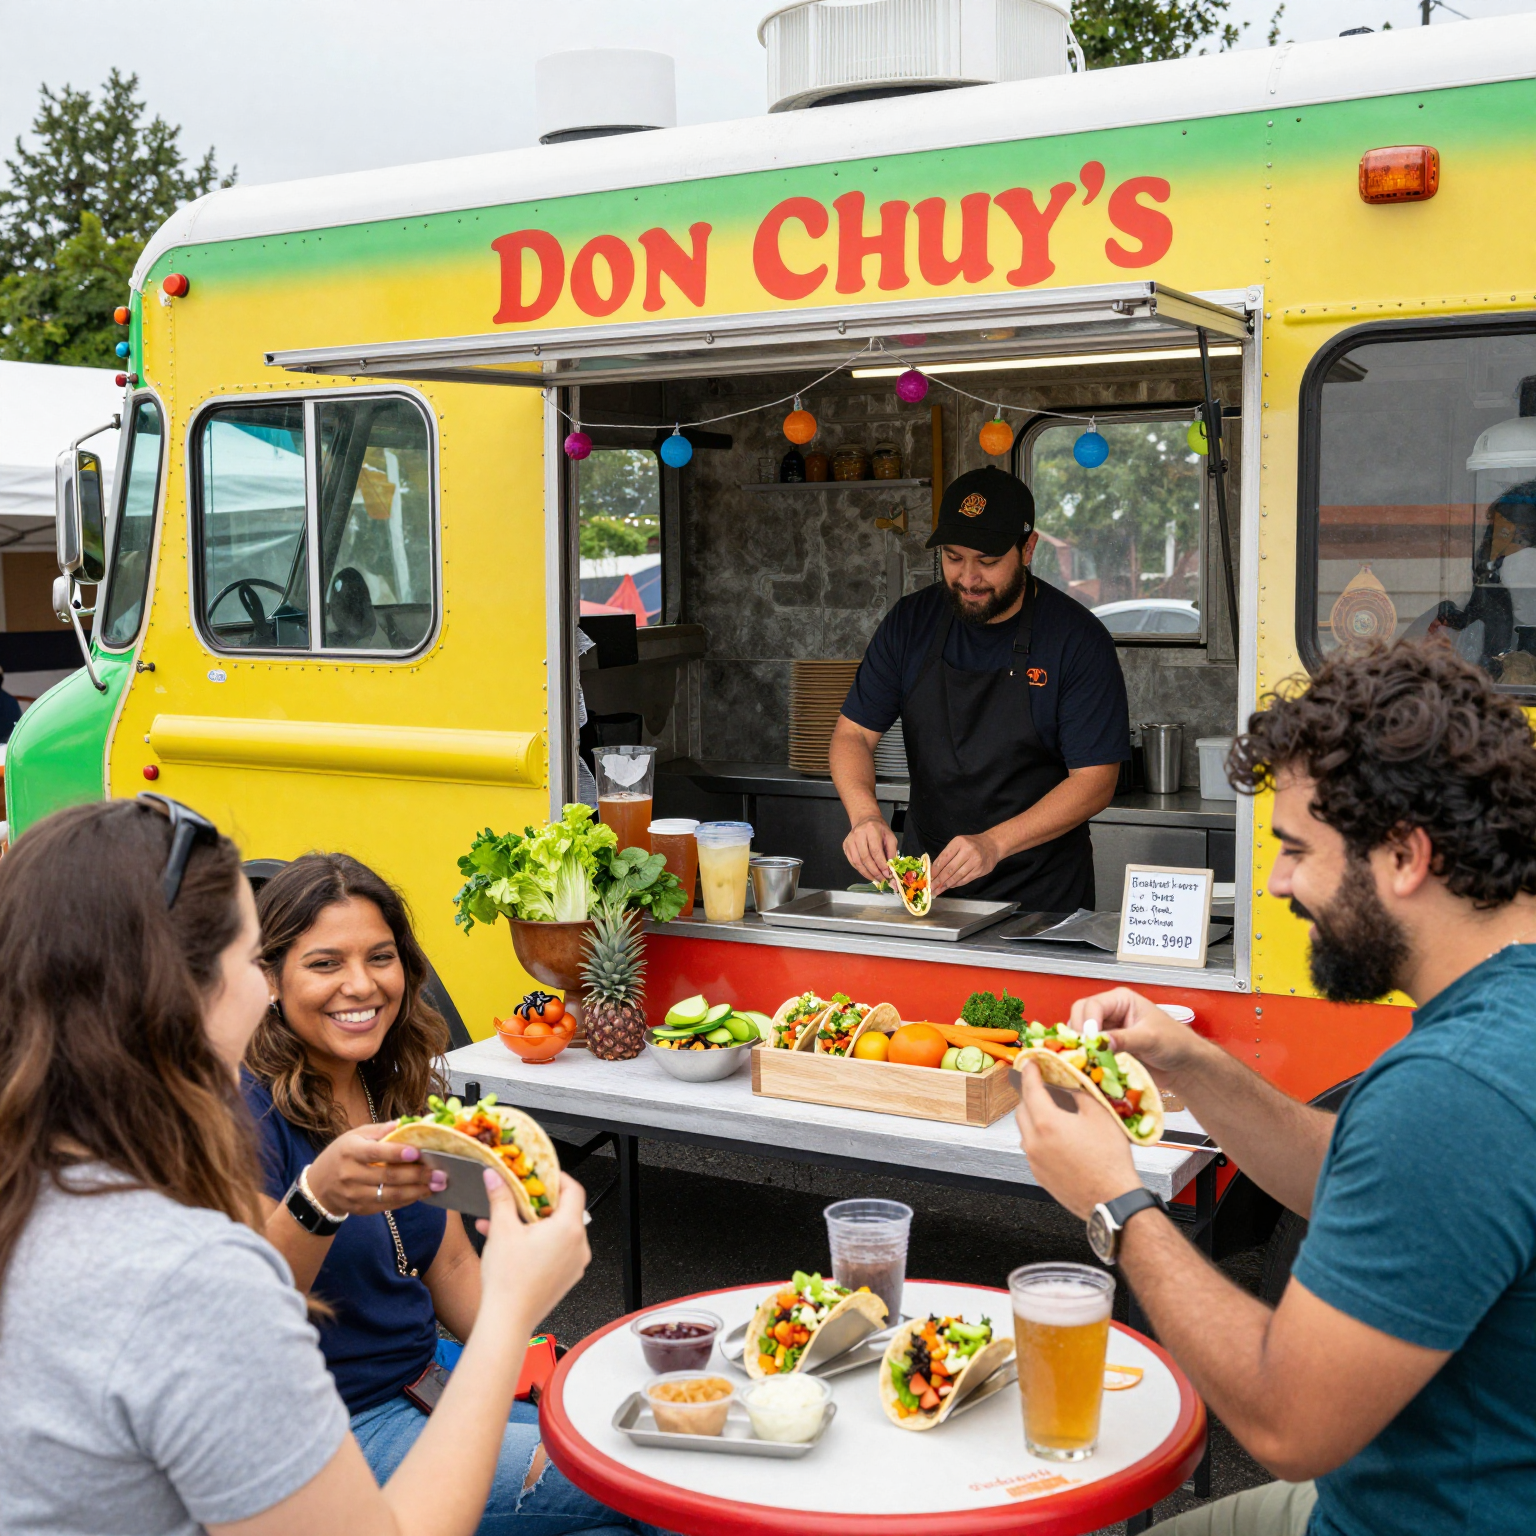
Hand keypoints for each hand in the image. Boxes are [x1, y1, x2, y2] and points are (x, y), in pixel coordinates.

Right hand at [307, 1122, 443, 1216]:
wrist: (318, 1187)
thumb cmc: (341, 1154)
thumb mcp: (354, 1136)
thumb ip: (379, 1131)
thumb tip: (405, 1123)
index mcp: (350, 1151)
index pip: (376, 1152)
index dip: (397, 1153)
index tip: (418, 1152)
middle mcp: (351, 1174)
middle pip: (388, 1176)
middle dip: (417, 1175)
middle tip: (440, 1172)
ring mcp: (355, 1194)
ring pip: (391, 1194)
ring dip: (417, 1190)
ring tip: (438, 1185)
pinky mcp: (361, 1208)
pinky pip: (388, 1205)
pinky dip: (408, 1200)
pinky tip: (423, 1193)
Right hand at [476, 1171, 590, 1327]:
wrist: (507, 1321)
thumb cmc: (508, 1281)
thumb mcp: (502, 1229)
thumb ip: (500, 1196)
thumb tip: (496, 1176)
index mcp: (569, 1228)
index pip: (573, 1189)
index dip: (556, 1178)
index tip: (540, 1174)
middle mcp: (578, 1246)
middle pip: (564, 1211)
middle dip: (537, 1203)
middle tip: (519, 1197)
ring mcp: (574, 1264)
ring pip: (557, 1232)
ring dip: (533, 1224)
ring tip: (505, 1223)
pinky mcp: (566, 1278)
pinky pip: (556, 1251)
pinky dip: (538, 1242)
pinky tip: (511, 1243)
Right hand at [843, 815, 898, 884]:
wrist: (865, 820)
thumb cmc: (879, 829)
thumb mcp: (890, 837)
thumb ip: (892, 852)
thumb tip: (890, 869)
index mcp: (871, 830)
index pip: (875, 851)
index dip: (881, 865)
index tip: (887, 875)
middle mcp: (858, 835)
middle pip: (865, 858)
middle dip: (874, 872)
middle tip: (882, 880)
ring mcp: (850, 841)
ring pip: (857, 862)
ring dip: (867, 874)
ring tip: (875, 880)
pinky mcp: (845, 846)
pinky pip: (852, 862)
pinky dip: (860, 870)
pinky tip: (868, 874)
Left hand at [929, 831, 1000, 895]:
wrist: (992, 845)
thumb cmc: (971, 844)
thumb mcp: (958, 843)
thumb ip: (947, 855)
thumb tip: (935, 871)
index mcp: (959, 842)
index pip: (944, 858)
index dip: (935, 869)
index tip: (929, 877)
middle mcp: (968, 851)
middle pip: (950, 869)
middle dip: (939, 880)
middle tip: (932, 887)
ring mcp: (975, 861)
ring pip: (957, 876)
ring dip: (947, 884)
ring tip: (939, 890)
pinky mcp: (980, 870)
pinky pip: (965, 879)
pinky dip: (956, 884)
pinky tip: (950, 886)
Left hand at [1013, 1060, 1139, 1219]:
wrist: (1112, 1200)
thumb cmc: (1109, 1160)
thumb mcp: (1099, 1116)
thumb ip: (1080, 1095)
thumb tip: (1070, 1087)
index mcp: (1047, 1123)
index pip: (1030, 1089)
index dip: (1030, 1072)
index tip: (1030, 1063)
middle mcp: (1034, 1142)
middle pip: (1022, 1109)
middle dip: (1030, 1094)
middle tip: (1042, 1085)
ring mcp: (1034, 1160)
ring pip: (1025, 1130)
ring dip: (1033, 1116)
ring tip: (1051, 1111)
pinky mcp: (1039, 1175)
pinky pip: (1032, 1148)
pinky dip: (1038, 1136)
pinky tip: (1056, 1136)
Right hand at [1067, 987, 1207, 1090]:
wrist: (1185, 1065)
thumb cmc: (1175, 1043)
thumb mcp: (1150, 1039)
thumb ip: (1124, 1039)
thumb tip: (1099, 1042)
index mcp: (1121, 1000)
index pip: (1093, 1005)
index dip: (1087, 1022)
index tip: (1089, 1040)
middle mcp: (1111, 1012)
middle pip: (1081, 1015)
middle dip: (1079, 1031)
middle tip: (1082, 1050)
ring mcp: (1108, 1030)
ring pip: (1081, 1032)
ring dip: (1081, 1044)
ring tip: (1085, 1058)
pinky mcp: (1108, 1047)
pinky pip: (1089, 1048)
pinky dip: (1086, 1055)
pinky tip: (1089, 1064)